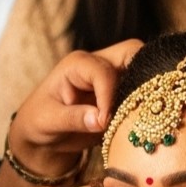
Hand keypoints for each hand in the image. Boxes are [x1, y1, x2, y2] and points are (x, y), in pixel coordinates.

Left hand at [6, 38, 143, 176]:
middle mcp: (97, 65)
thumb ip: (74, 118)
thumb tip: (100, 120)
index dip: (108, 96)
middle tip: (141, 106)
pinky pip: (142, 93)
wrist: (43, 134)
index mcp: (77, 64)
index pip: (103, 72)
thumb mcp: (49, 121)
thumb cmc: (39, 121)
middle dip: (143, 72)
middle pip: (131, 52)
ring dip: (146, 91)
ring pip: (142, 70)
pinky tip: (142, 123)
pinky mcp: (121, 95)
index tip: (104, 122)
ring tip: (141, 118)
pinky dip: (145, 105)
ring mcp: (112, 79)